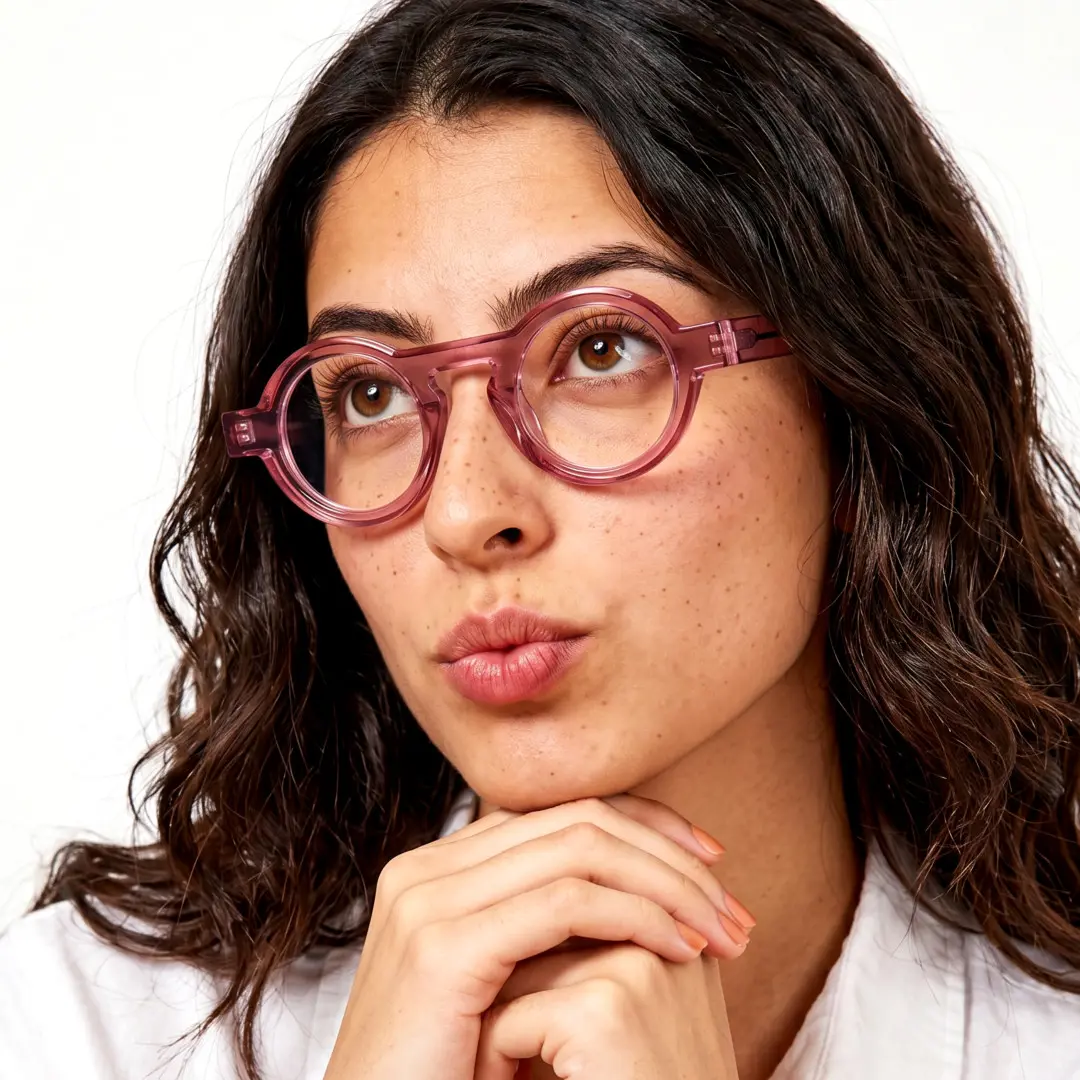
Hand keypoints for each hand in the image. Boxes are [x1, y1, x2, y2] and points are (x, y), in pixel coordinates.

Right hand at [321, 794, 751, 1079]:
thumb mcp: (504, 986)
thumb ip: (544, 927)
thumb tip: (636, 890)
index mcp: (440, 869)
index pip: (559, 813)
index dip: (644, 827)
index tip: (709, 864)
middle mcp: (426, 868)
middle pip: (576, 820)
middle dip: (668, 855)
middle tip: (730, 904)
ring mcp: (426, 900)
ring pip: (580, 848)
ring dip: (667, 883)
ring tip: (721, 929)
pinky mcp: (441, 947)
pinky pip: (566, 902)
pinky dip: (638, 916)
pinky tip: (683, 949)